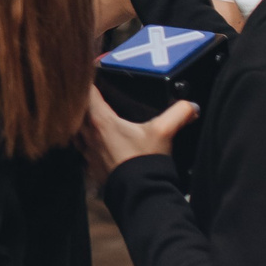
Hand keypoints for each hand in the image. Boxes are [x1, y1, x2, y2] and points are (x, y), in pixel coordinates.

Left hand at [80, 87, 196, 184]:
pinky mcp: (91, 166)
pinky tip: (95, 139)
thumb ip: (177, 113)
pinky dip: (84, 139)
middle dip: (81, 98)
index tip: (93, 71)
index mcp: (100, 121)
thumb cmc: (145, 162)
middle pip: (76, 109)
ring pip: (75, 129)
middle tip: (91, 90)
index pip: (87, 92)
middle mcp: (88, 135)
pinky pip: (81, 147)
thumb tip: (190, 105)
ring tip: (89, 113)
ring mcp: (87, 151)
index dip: (89, 79)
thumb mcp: (163, 133)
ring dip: (80, 120)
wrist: (140, 195)